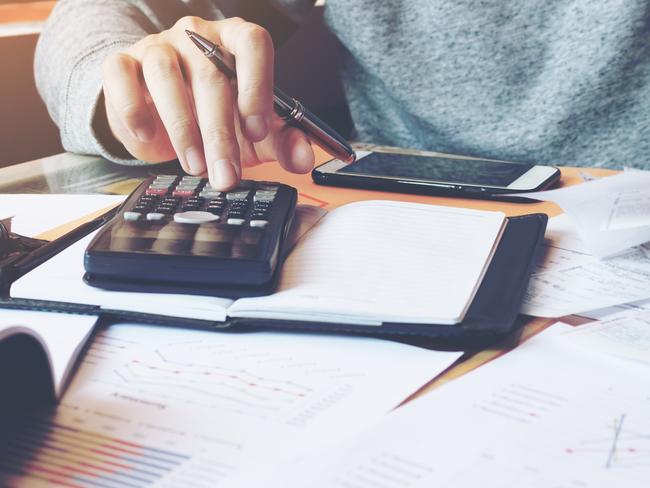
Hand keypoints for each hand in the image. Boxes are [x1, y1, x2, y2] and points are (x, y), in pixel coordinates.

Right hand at [100, 16, 314, 189]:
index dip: (257, 85)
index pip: (253, 43)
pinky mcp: (122, 62)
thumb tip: (305, 159)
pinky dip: (133, 108)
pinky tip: (147, 135)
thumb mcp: (254, 133)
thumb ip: (283, 142)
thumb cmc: (214, 117)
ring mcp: (158, 46)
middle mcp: (197, 37)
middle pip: (212, 76)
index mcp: (236, 42)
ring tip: (195, 167)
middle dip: (221, 134)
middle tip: (226, 175)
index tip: (257, 131)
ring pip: (167, 77)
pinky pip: (121, 75)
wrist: (160, 115)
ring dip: (183, 129)